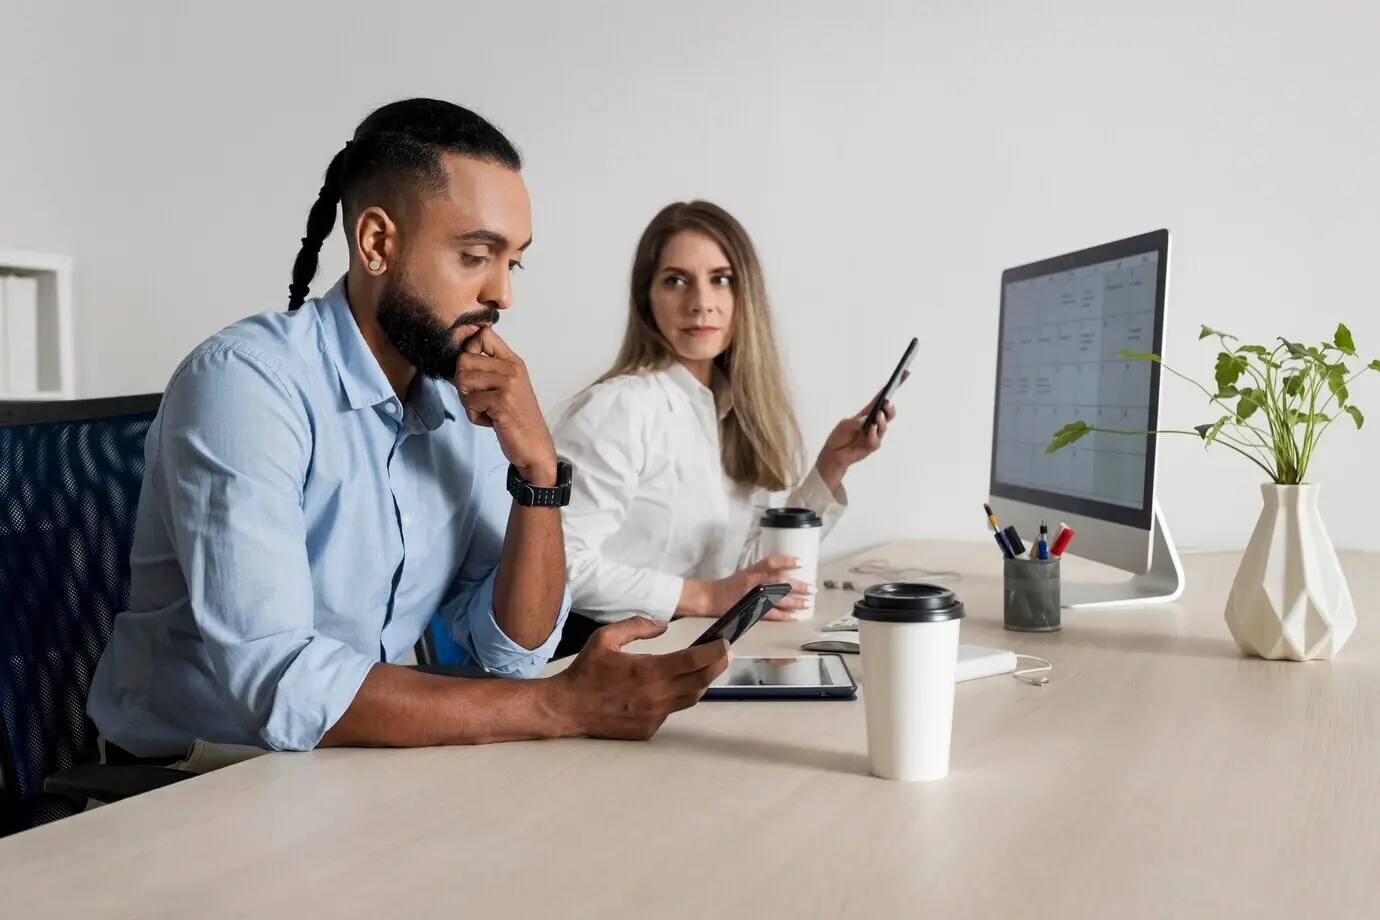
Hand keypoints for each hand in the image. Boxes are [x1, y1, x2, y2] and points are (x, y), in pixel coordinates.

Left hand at [454, 327, 557, 482]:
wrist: (535, 446)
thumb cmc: (517, 418)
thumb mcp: (506, 387)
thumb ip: (487, 371)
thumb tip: (457, 361)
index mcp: (512, 361)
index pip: (483, 334)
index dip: (468, 349)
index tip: (473, 371)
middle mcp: (511, 368)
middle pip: (464, 359)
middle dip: (463, 383)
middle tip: (479, 400)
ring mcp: (507, 383)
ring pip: (463, 381)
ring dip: (468, 401)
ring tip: (486, 410)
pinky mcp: (501, 401)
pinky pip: (469, 402)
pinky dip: (475, 416)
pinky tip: (491, 421)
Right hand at [553, 617, 730, 739]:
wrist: (567, 708)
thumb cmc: (586, 672)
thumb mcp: (605, 638)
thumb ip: (637, 626)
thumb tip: (663, 625)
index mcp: (649, 671)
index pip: (694, 661)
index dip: (715, 651)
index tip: (725, 643)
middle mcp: (657, 696)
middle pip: (701, 681)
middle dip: (718, 665)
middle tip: (725, 654)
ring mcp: (654, 715)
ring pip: (691, 698)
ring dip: (701, 682)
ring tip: (704, 668)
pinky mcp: (649, 729)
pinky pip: (671, 711)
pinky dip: (676, 697)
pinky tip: (670, 687)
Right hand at [685, 555, 813, 619]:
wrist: (709, 597)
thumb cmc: (728, 587)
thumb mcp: (745, 574)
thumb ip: (762, 575)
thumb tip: (784, 578)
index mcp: (752, 570)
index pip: (772, 562)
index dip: (788, 561)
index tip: (802, 562)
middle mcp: (753, 581)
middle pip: (779, 580)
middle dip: (797, 585)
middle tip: (812, 588)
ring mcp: (752, 596)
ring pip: (778, 597)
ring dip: (795, 601)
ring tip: (808, 603)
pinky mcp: (750, 609)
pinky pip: (771, 613)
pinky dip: (784, 615)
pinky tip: (794, 616)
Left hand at [815, 372, 905, 491]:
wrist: (833, 454)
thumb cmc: (839, 436)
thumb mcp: (844, 425)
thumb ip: (855, 422)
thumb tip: (866, 420)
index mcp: (867, 413)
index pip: (881, 397)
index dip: (892, 386)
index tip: (903, 374)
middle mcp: (874, 422)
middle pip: (888, 412)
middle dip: (890, 407)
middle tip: (887, 402)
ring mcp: (875, 435)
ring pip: (884, 426)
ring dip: (881, 420)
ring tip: (878, 415)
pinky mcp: (872, 446)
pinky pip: (876, 440)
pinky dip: (874, 435)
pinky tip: (871, 430)